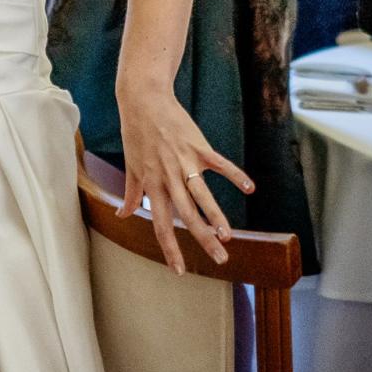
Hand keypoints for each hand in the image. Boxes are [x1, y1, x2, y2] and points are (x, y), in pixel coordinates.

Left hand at [117, 84, 253, 273]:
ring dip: (216, 215)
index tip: (180, 270)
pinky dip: (234, 174)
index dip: (170, 248)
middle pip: (186, 215)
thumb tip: (123, 215)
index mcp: (153, 185)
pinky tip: (249, 188)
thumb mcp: (131, 166)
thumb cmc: (136, 134)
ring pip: (202, 195)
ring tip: (229, 235)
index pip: (161, 224)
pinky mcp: (198, 146)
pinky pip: (219, 163)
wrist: (143, 101)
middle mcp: (168, 177)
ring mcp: (184, 162)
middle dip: (203, 239)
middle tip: (221, 260)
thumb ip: (131, 194)